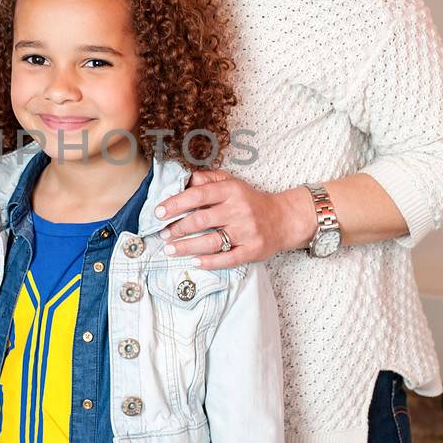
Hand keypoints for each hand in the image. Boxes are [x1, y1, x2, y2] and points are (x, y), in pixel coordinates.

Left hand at [155, 169, 313, 268]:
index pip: (199, 194)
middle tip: (163, 234)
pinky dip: (210, 262)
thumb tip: (183, 180)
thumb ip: (208, 180)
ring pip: (212, 241)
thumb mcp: (232, 183)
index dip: (176, 203)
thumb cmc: (251, 201)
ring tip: (170, 250)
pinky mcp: (253, 250)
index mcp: (232, 191)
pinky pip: (228, 259)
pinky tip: (195, 262)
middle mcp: (239, 210)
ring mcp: (247, 231)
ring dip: (187, 247)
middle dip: (178, 228)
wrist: (284, 218)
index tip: (159, 212)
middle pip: (202, 220)